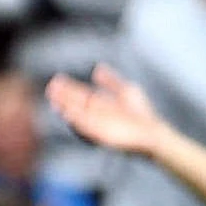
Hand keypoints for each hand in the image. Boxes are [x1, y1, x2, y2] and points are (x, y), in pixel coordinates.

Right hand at [47, 65, 169, 156]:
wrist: (154, 133)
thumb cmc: (142, 115)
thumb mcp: (126, 91)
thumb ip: (111, 81)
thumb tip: (97, 68)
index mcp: (100, 104)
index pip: (80, 95)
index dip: (68, 88)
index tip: (57, 79)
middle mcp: (96, 115)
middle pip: (76, 105)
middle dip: (63, 97)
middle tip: (51, 88)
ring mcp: (98, 126)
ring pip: (78, 116)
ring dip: (66, 109)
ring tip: (56, 100)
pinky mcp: (102, 137)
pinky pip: (86, 129)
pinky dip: (77, 122)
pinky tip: (68, 115)